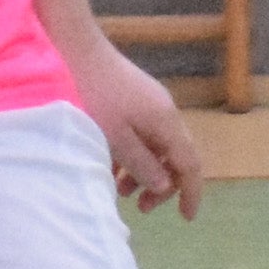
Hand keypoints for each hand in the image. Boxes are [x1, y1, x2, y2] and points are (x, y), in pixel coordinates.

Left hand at [70, 36, 203, 218]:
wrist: (77, 50)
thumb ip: (142, 164)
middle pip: (175, 158)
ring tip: (119, 189)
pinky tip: (109, 165)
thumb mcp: (116, 138)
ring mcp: (150, 104)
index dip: (190, 193)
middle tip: (139, 207)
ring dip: (142, 172)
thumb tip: (165, 187)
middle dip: (161, 186)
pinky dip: (130, 155)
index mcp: (166, 122)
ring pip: (156, 148)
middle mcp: (165, 113)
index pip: (190, 164)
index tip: (186, 218)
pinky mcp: (134, 100)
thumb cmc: (95, 96)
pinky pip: (141, 135)